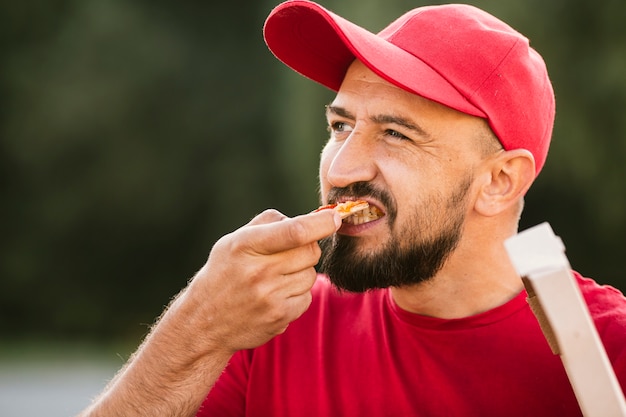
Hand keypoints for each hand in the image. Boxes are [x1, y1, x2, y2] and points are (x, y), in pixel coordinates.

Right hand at [181, 208, 340, 353]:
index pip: (295, 231)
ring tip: (275, 278)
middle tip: (287, 254)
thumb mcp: (234, 241)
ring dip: (301, 273)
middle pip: (310, 251)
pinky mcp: (280, 316)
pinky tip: (275, 295)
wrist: (204, 322)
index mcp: (246, 245)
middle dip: (306, 248)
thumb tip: (311, 217)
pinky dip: (297, 294)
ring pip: (311, 274)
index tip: (335, 217)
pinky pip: (307, 297)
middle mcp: (259, 271)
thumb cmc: (224, 273)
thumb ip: (268, 223)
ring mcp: (270, 297)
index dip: (321, 223)